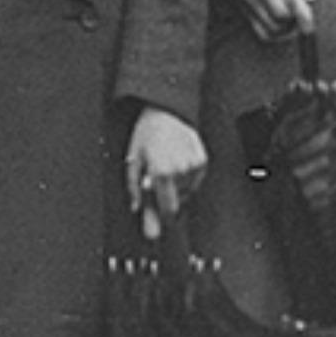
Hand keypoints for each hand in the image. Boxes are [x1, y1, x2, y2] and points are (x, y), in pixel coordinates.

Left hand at [124, 109, 207, 227]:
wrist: (165, 113)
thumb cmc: (146, 135)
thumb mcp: (132, 162)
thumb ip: (134, 189)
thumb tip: (137, 209)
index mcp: (161, 173)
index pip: (168, 209)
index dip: (163, 218)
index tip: (159, 223)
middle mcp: (180, 171)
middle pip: (178, 203)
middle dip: (168, 200)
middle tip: (158, 187)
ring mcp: (194, 166)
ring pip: (186, 192)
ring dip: (176, 188)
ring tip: (166, 169)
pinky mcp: (203, 161)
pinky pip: (195, 181)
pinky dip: (186, 178)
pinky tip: (177, 164)